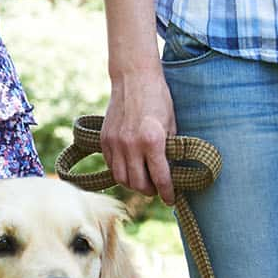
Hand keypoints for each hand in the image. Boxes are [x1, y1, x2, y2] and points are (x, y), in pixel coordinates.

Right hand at [102, 63, 176, 202]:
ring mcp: (115, 143)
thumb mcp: (171, 124)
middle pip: (139, 184)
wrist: (133, 77)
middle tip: (156, 188)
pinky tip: (131, 167)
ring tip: (143, 180)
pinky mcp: (105, 140)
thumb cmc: (158, 98)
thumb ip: (169, 149)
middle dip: (150, 190)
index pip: (161, 178)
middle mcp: (132, 144)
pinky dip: (121, 172)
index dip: (167, 193)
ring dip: (134, 184)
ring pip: (122, 179)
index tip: (171, 200)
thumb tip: (172, 173)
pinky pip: (112, 166)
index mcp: (153, 140)